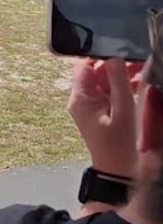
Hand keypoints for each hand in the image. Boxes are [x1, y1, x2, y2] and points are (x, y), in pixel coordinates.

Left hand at [67, 58, 138, 177]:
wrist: (118, 173)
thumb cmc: (120, 145)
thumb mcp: (123, 110)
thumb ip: (118, 81)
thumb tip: (115, 56)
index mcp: (81, 98)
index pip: (85, 65)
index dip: (101, 55)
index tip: (121, 50)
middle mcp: (81, 100)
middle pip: (95, 72)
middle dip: (116, 64)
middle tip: (138, 60)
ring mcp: (90, 106)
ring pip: (104, 81)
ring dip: (121, 75)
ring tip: (142, 69)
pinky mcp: (99, 112)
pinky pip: (109, 93)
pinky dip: (122, 87)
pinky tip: (139, 84)